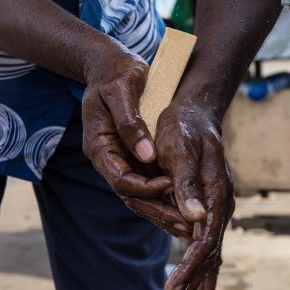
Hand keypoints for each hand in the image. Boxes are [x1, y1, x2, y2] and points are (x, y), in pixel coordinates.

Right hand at [81, 43, 193, 241]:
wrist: (109, 63)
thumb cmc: (115, 71)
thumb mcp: (121, 90)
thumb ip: (131, 123)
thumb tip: (148, 156)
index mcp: (98, 146)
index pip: (121, 180)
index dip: (146, 188)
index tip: (172, 184)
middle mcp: (108, 159)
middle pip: (132, 196)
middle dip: (159, 211)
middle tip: (187, 225)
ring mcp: (120, 159)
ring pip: (141, 195)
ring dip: (164, 211)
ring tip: (191, 226)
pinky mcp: (133, 156)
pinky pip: (148, 183)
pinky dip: (166, 196)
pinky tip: (186, 206)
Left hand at [153, 99, 234, 289]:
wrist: (195, 113)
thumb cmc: (184, 127)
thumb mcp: (179, 148)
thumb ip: (187, 183)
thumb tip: (196, 218)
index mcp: (217, 195)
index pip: (204, 241)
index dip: (188, 267)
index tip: (170, 288)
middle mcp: (221, 208)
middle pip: (210, 259)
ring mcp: (216, 213)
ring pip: (209, 259)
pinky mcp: (207, 213)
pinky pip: (204, 249)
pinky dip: (195, 273)